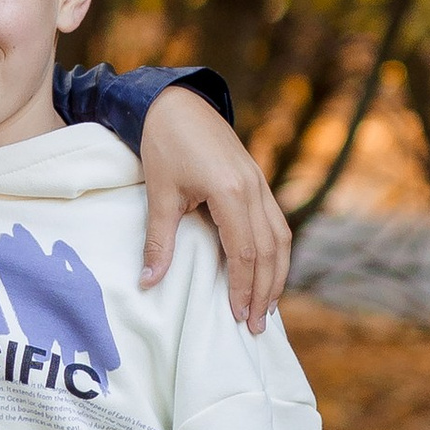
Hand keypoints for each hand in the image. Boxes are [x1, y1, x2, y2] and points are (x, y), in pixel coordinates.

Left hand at [137, 89, 290, 334]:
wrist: (177, 103)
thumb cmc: (165, 144)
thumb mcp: (160, 194)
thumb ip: (159, 241)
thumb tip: (148, 283)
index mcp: (230, 192)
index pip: (244, 252)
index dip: (243, 287)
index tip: (238, 317)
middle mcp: (253, 189)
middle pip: (269, 250)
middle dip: (264, 290)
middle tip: (257, 325)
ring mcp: (260, 183)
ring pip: (280, 237)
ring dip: (276, 274)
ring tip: (268, 306)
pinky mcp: (257, 181)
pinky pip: (275, 223)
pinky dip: (275, 252)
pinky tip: (267, 271)